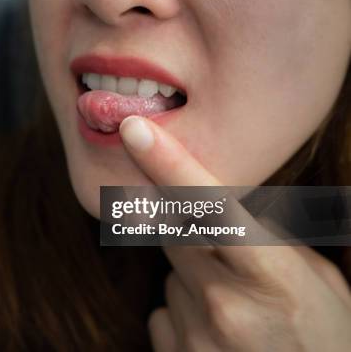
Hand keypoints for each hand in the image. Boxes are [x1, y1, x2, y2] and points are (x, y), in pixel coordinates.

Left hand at [118, 115, 350, 350]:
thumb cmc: (325, 335)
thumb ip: (267, 237)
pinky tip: (218, 335)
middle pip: (176, 236)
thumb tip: (218, 203)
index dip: (170, 164)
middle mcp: (228, 305)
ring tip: (236, 311)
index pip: (211, 207)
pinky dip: (183, 316)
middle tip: (229, 259)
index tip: (134, 130)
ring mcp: (198, 338)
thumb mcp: (314, 279)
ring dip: (194, 282)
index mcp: (273, 275)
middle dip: (193, 234)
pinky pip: (163, 314)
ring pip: (171, 278)